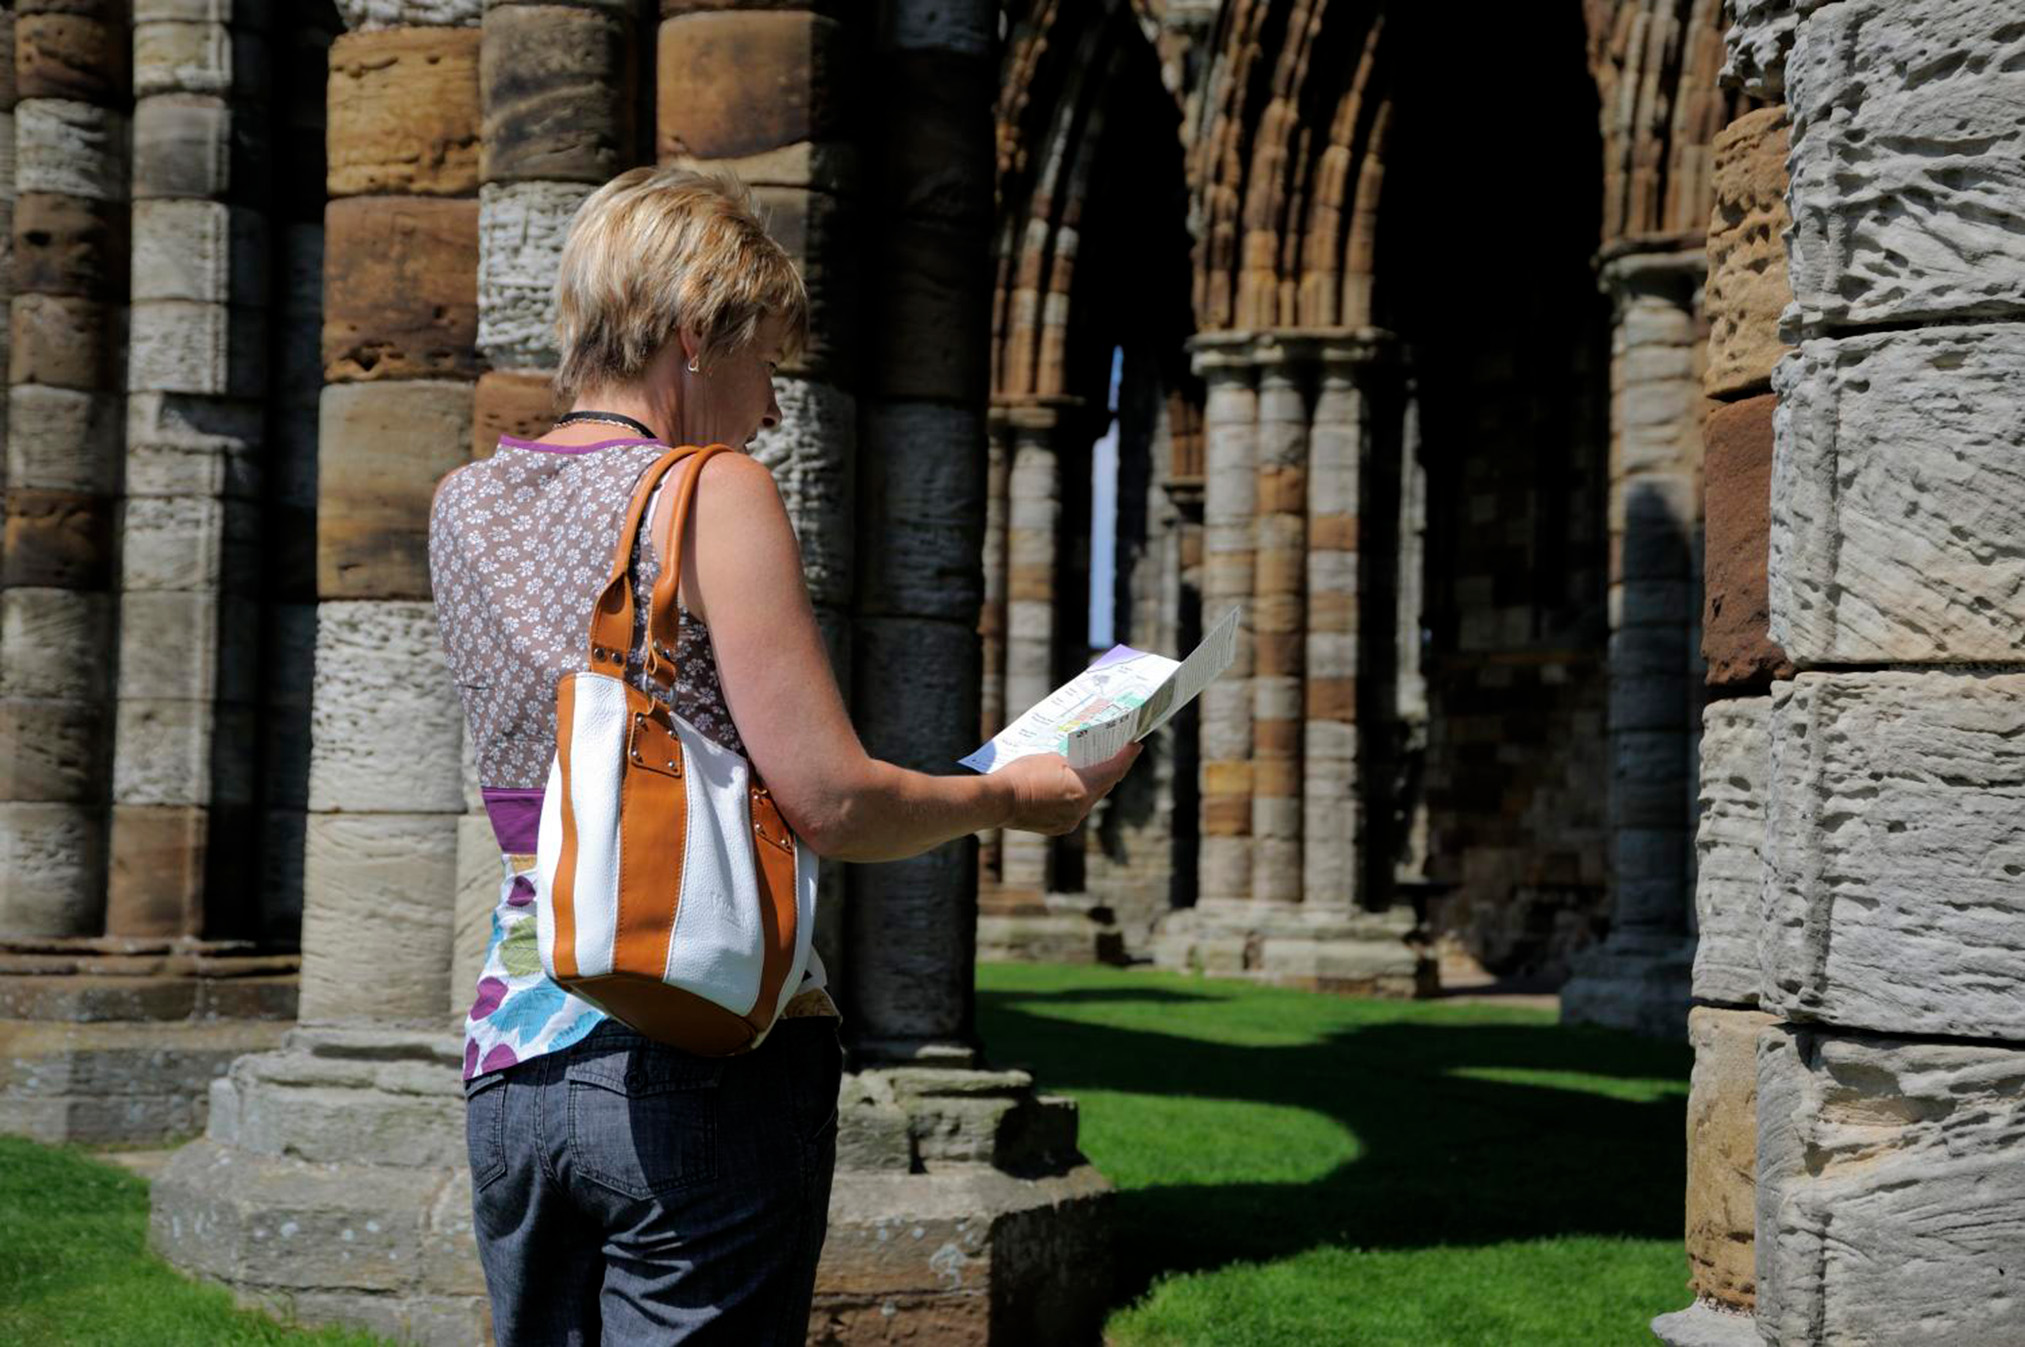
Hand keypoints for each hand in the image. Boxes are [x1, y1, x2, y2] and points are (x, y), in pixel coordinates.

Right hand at [1000, 744, 1142, 835]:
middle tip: (1114, 755)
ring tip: (1089, 770)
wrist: (998, 801)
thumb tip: (1079, 765)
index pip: (1114, 770)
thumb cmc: (1022, 774)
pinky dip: (1076, 798)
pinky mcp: (1059, 827)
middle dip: (1110, 770)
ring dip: (1091, 785)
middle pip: (1104, 786)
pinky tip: (1069, 788)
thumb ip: (1072, 762)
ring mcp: (1070, 820)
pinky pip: (1074, 810)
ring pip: (1089, 799)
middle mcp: (1082, 808)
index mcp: (1083, 788)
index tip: (1136, 746)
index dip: (1127, 757)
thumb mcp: (1051, 758)